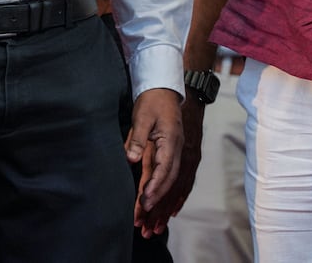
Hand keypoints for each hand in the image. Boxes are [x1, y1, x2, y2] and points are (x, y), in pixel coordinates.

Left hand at [135, 97, 205, 234]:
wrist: (165, 89)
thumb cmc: (153, 101)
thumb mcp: (141, 117)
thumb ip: (136, 139)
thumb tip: (131, 158)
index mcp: (171, 140)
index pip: (164, 168)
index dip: (154, 186)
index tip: (144, 201)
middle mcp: (178, 148)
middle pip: (171, 179)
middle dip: (158, 201)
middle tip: (144, 219)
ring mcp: (179, 151)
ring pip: (174, 181)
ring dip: (165, 202)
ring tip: (155, 222)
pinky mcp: (176, 153)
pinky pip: (177, 177)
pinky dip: (173, 194)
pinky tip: (170, 208)